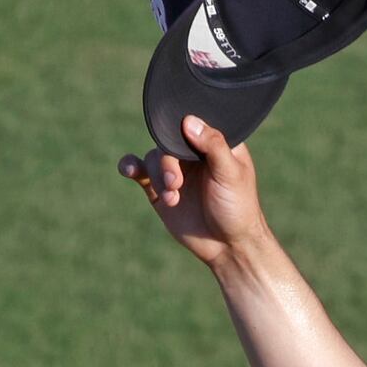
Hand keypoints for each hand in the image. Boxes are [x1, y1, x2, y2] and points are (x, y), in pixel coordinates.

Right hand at [118, 117, 272, 270]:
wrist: (227, 246)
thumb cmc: (238, 208)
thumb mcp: (230, 174)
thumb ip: (213, 145)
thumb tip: (189, 120)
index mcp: (215, 144)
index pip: (193, 124)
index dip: (182, 129)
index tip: (180, 144)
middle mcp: (193, 153)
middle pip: (167, 141)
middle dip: (168, 162)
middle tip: (175, 182)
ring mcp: (175, 170)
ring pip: (154, 158)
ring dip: (158, 176)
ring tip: (172, 197)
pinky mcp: (159, 188)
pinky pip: (140, 170)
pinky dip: (131, 166)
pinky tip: (129, 170)